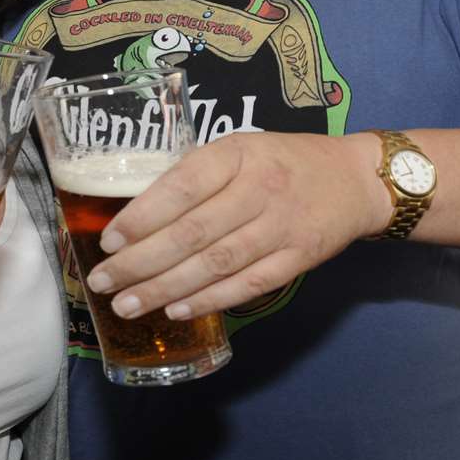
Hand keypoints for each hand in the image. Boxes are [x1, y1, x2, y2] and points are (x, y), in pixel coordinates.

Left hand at [82, 131, 384, 320]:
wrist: (356, 180)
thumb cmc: (284, 162)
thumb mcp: (241, 148)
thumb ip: (198, 176)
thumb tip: (138, 216)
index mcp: (238, 154)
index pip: (182, 186)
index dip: (142, 216)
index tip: (108, 241)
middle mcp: (259, 189)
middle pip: (193, 233)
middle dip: (141, 262)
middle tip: (103, 283)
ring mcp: (281, 227)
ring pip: (216, 264)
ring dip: (167, 289)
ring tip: (128, 305)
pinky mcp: (298, 259)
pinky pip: (248, 285)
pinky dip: (211, 301)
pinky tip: (178, 311)